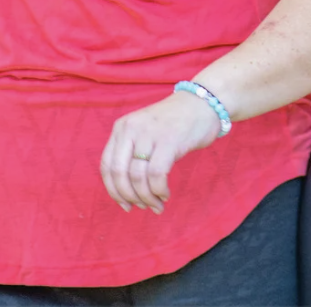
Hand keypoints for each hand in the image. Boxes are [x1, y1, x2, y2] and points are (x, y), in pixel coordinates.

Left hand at [99, 91, 222, 213]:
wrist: (204, 103)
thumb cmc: (175, 123)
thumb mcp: (145, 132)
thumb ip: (132, 153)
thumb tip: (126, 192)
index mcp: (122, 127)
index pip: (106, 166)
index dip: (113, 190)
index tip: (125, 205)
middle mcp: (131, 128)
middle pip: (119, 173)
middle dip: (129, 196)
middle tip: (142, 207)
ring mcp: (150, 133)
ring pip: (137, 177)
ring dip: (147, 198)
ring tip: (157, 204)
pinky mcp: (169, 140)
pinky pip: (156, 174)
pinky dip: (159, 190)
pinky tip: (165, 194)